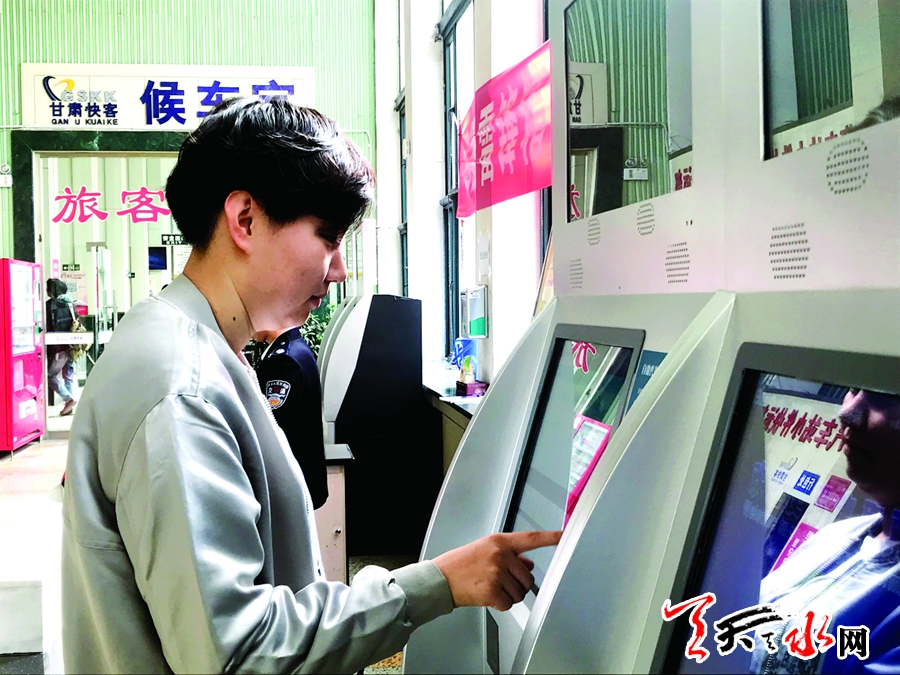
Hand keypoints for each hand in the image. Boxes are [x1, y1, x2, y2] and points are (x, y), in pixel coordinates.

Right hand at [432, 530, 562, 610]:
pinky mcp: (491, 591)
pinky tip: (487, 597)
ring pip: (520, 593)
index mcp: (499, 542)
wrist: (439, 579)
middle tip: (499, 582)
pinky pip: (509, 604)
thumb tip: (528, 563)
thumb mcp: (485, 552)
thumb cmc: (460, 564)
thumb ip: (509, 556)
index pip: (530, 539)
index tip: (565, 535)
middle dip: (518, 584)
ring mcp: (496, 573)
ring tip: (490, 587)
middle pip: (528, 577)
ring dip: (508, 595)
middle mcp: (500, 555)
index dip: (550, 537)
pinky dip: (500, 605)